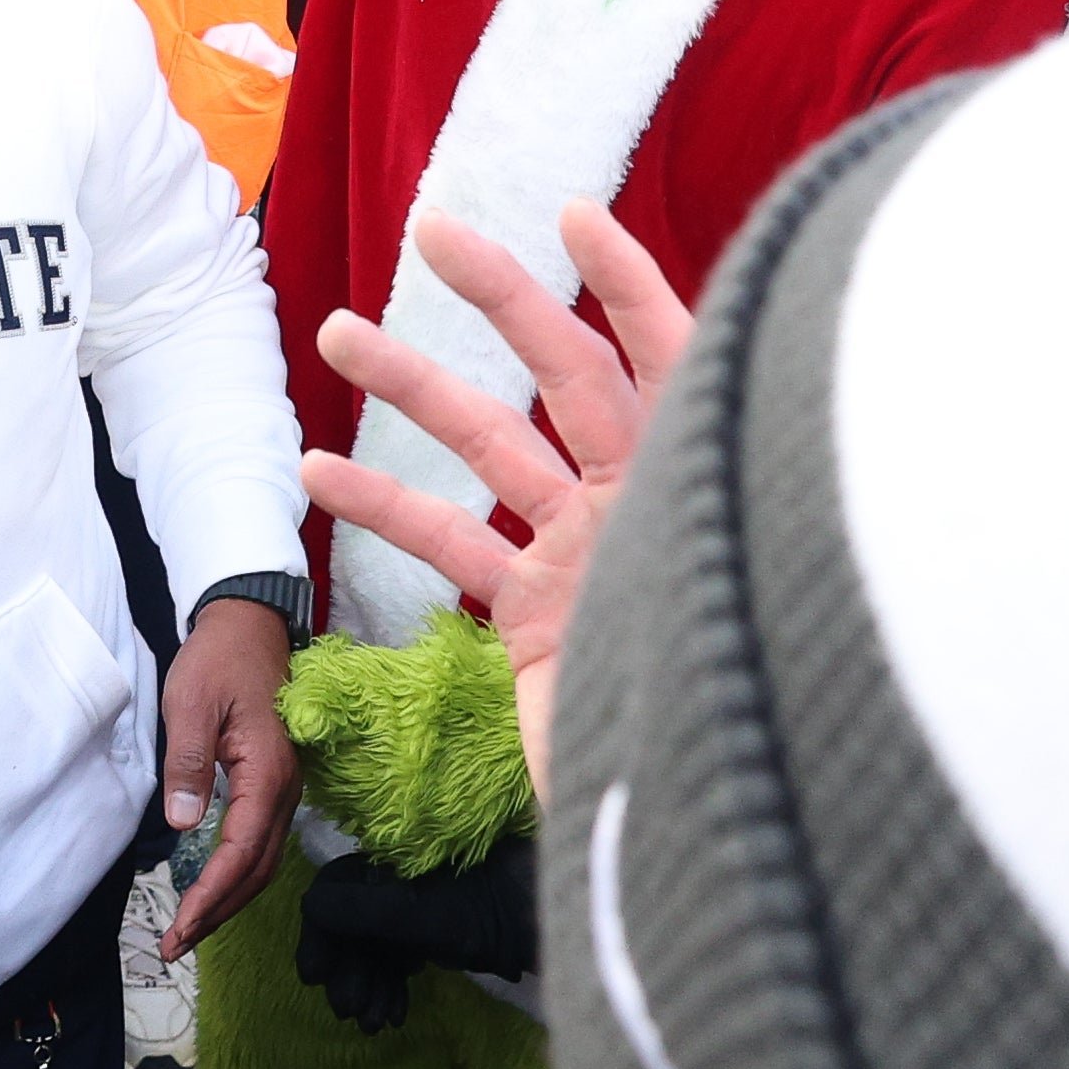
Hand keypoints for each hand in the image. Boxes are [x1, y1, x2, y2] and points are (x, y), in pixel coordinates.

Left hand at [156, 595, 296, 960]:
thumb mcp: (189, 704)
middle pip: (257, 869)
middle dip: (217, 912)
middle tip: (174, 944)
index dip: (210, 895)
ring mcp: (284, 789)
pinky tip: (212, 888)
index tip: (179, 927)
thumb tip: (185, 824)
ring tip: (189, 929)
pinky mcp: (274, 785)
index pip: (240, 852)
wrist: (249, 625)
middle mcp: (285, 789)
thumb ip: (188, 764)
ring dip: (229, 900)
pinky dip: (237, 875)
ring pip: (263, 862)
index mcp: (268, 773)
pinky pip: (261, 843)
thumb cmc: (218, 659)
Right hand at [293, 835, 540, 1031]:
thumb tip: (309, 906)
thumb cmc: (492, 910)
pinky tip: (391, 1016)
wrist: (552, 923)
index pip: (335, 889)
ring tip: (370, 1023)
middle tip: (346, 1010)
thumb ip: (367, 910)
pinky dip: (389, 988)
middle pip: (351, 923)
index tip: (315, 975)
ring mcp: (414, 907)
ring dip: (366, 986)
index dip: (321, 932)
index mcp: (390, 858)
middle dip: (347, 970)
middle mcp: (396, 877)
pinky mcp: (431, 934)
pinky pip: (397, 960)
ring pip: (373, 947)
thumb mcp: (425, 915)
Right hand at [301, 202, 689, 804]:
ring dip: (412, 388)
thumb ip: (698, 542)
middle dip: (500, 296)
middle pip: (571, 376)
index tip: (570, 214)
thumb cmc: (752, 740)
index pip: (677, 360)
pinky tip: (316, 474)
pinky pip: (453, 547)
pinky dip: (386, 508)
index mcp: (709, 489)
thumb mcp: (734, 624)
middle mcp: (650, 506)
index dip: (629, 284)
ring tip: (334, 333)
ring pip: (491, 450)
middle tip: (432, 228)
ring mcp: (588, 557)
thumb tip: (679, 461)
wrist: (720, 854)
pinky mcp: (540, 618)